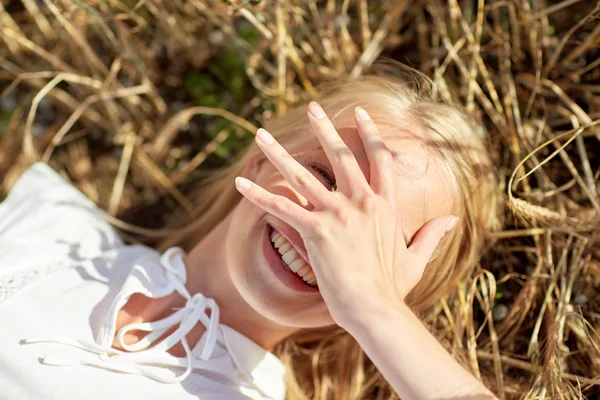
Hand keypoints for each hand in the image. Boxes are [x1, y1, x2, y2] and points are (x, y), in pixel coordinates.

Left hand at [234, 101, 458, 326]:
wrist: (376, 308)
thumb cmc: (394, 288)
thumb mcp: (416, 258)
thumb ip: (432, 235)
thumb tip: (453, 219)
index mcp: (385, 205)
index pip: (379, 160)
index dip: (370, 134)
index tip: (359, 113)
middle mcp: (362, 202)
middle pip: (340, 156)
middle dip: (324, 129)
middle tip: (311, 107)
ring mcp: (338, 214)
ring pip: (303, 175)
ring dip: (279, 153)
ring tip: (261, 134)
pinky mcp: (317, 230)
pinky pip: (282, 207)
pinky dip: (259, 195)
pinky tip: (239, 182)